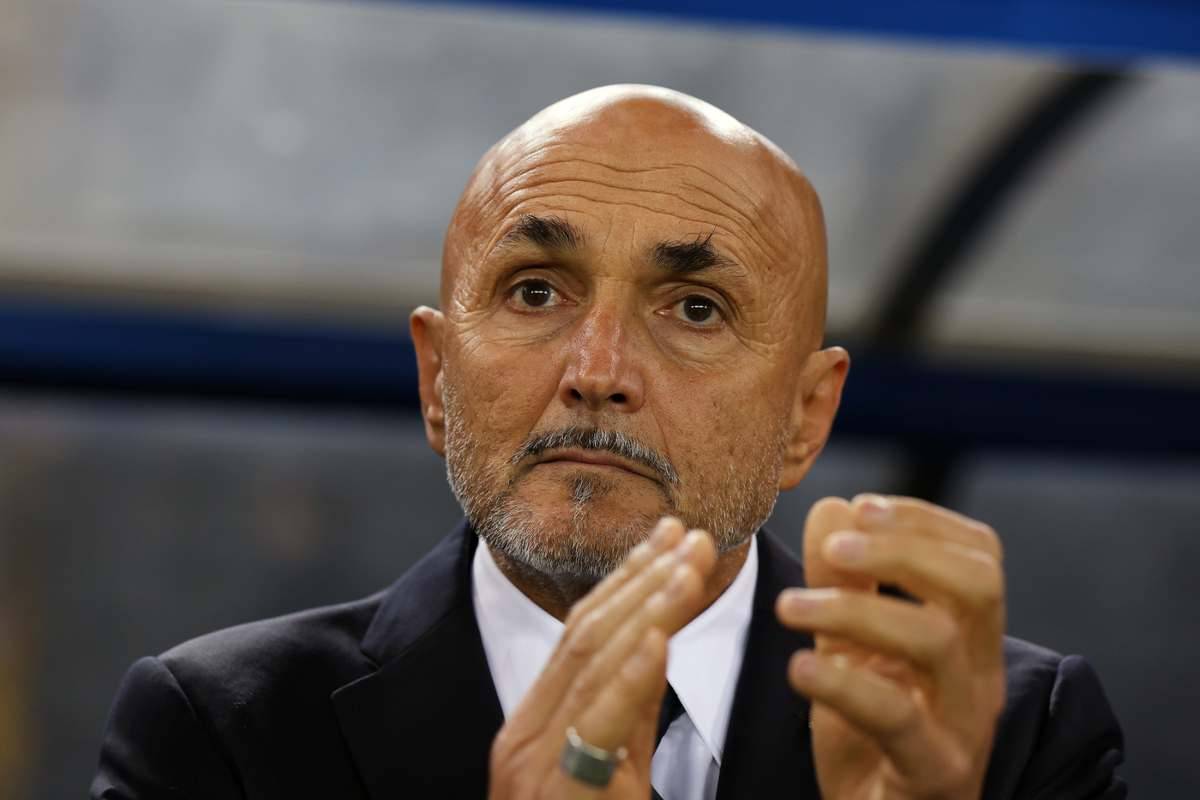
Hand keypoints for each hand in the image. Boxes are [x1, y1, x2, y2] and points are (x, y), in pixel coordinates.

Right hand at [488, 518, 716, 798]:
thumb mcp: (616, 770)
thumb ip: (632, 708)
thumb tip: (657, 639)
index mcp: (533, 722)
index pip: (581, 631)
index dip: (627, 579)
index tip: (668, 538)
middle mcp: (524, 733)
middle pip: (588, 635)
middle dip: (645, 580)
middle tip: (692, 537)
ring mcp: (533, 760)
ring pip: (595, 665)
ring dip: (649, 610)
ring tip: (689, 568)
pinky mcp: (557, 791)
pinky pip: (597, 721)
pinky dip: (630, 676)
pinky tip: (657, 639)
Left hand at [775, 495, 1005, 799]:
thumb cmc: (874, 735)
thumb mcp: (851, 647)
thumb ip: (844, 581)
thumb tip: (833, 506)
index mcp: (971, 637)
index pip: (980, 556)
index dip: (923, 520)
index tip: (859, 505)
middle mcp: (980, 674)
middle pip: (975, 585)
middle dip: (902, 550)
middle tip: (832, 547)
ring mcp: (962, 724)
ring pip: (937, 642)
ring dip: (854, 610)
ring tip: (789, 607)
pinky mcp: (932, 771)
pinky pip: (898, 718)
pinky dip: (844, 685)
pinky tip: (799, 668)